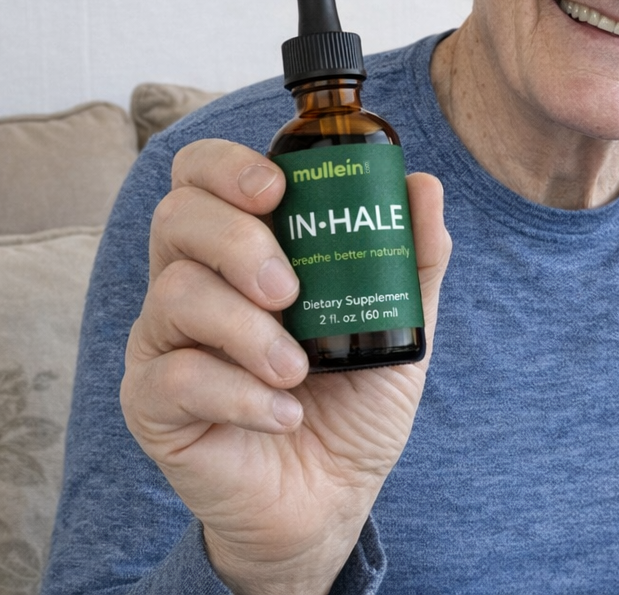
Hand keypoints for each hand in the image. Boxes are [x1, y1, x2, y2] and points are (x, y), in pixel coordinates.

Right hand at [120, 139, 450, 594]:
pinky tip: (283, 413)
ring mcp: (165, 341)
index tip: (278, 189)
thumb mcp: (399, 324)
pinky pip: (176, 376)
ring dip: (247, 328)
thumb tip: (424, 184)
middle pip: (177, 217)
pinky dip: (239, 392)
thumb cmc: (355, 397)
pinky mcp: (152, 404)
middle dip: (238, 242)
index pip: (201, 176)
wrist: (332, 494)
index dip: (227, 166)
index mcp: (240, 248)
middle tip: (291, 290)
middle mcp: (192, 281)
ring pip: (175, 294)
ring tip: (299, 367)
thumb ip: (412, 258)